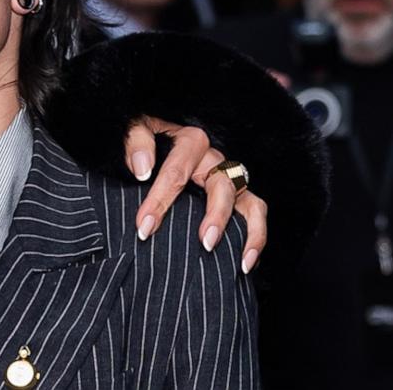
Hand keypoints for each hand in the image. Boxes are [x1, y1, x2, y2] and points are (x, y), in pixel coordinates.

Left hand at [124, 115, 266, 273]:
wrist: (154, 141)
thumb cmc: (146, 139)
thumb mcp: (136, 130)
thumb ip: (136, 142)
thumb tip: (143, 168)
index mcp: (190, 143)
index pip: (177, 172)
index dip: (160, 200)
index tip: (144, 227)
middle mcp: (214, 160)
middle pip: (222, 187)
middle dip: (215, 216)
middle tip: (204, 243)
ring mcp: (228, 179)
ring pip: (249, 202)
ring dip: (249, 231)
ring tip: (241, 261)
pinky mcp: (236, 197)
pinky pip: (254, 214)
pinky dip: (256, 237)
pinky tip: (246, 262)